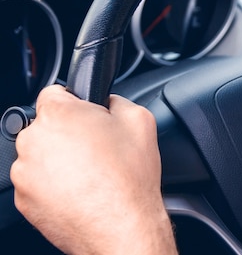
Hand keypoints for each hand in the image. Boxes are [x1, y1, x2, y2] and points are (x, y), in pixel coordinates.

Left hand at [11, 84, 177, 254]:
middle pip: (47, 125)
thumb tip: (108, 102)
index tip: (88, 116)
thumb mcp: (140, 119)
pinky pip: (38, 182)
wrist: (122, 226)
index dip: (76, 102)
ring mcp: (25, 172)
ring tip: (91, 173)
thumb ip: (118, 100)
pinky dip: (55, 184)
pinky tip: (81, 190)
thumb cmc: (130, 177)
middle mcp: (33, 140)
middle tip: (97, 148)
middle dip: (69, 132)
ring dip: (60, 158)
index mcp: (58, 114)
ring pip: (41, 154)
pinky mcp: (24, 199)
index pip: (55, 92)